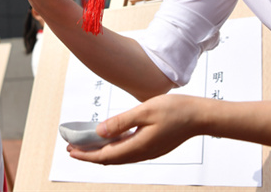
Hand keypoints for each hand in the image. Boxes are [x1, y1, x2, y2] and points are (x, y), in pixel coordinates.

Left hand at [68, 94, 202, 164]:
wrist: (200, 116)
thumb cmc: (175, 110)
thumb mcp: (144, 111)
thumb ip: (120, 122)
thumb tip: (99, 132)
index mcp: (138, 147)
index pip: (105, 156)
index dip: (86, 155)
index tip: (71, 151)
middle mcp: (142, 153)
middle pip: (110, 159)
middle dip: (90, 155)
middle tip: (73, 148)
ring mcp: (149, 152)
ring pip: (119, 156)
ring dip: (102, 151)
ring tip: (88, 144)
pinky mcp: (153, 147)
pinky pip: (129, 151)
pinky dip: (115, 147)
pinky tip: (111, 139)